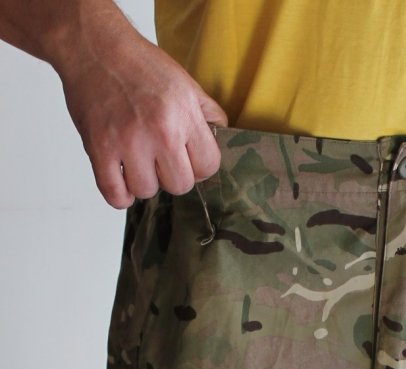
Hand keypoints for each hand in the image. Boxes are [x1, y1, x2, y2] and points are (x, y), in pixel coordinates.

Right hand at [59, 23, 227, 207]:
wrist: (94, 46)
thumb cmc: (137, 63)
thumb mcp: (183, 81)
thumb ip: (206, 112)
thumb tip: (221, 134)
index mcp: (184, 115)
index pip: (208, 166)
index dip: (199, 165)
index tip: (186, 157)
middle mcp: (159, 132)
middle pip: (180, 186)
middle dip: (171, 176)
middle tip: (159, 158)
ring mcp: (128, 143)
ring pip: (146, 192)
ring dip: (142, 181)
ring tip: (136, 160)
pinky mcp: (99, 150)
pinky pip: (115, 195)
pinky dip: (120, 194)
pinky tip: (122, 178)